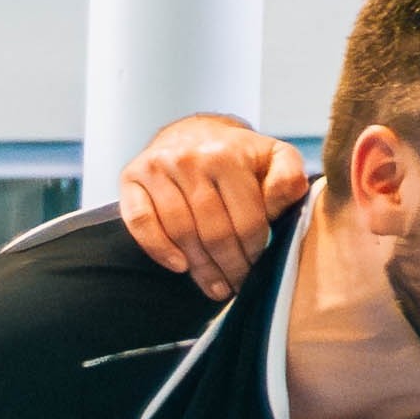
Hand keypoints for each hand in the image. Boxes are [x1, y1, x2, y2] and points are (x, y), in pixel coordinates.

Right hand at [119, 113, 307, 298]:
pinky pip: (141, 221)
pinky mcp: (131, 177)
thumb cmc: (239, 155)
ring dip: (200, 267)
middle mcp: (189, 159)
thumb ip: (288, 177)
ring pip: (181, 231)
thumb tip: (288, 196)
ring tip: (216, 286)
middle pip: (213, 231)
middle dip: (230, 266)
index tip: (259, 267)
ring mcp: (157, 167)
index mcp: (228, 156)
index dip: (255, 251)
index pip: (246, 220)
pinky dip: (158, 249)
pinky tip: (179, 266)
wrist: (193, 132)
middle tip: (237, 284)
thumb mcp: (275, 157)